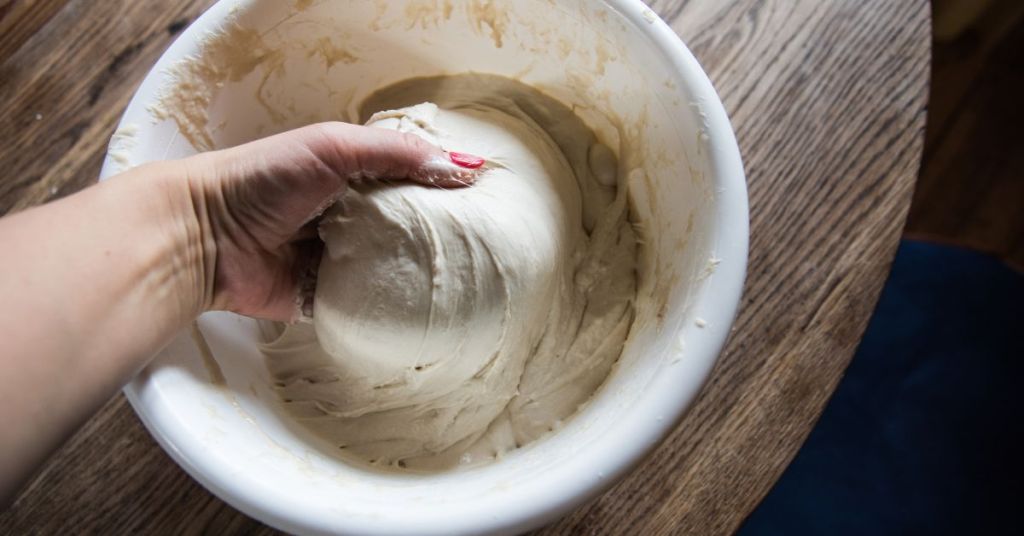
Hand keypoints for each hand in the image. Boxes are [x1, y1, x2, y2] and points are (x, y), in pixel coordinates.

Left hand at [176, 122, 480, 320]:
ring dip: (421, 274)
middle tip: (488, 246)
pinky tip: (430, 310)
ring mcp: (339, 259)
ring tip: (470, 282)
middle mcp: (350, 216)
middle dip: (441, 235)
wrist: (205, 236)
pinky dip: (392, 307)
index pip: (411, 178)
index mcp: (352, 175)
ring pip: (393, 268)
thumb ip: (396, 153)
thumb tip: (463, 168)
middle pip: (408, 226)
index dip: (445, 187)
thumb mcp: (335, 147)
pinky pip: (368, 304)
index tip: (488, 200)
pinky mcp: (326, 298)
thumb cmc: (265, 179)